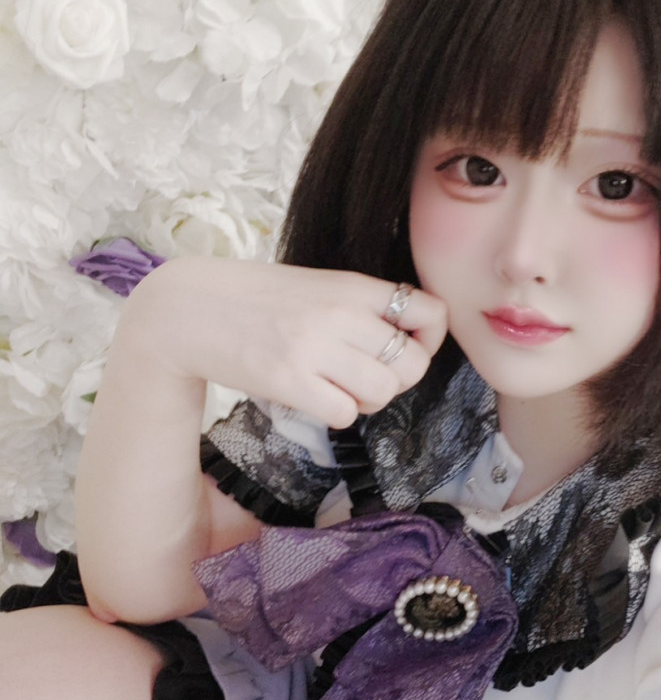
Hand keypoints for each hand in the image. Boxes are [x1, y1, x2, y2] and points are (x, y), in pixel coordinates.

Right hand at [120, 258, 448, 426]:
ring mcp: (314, 348)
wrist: (190, 308)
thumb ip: (362, 307)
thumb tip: (413, 338)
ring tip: (339, 386)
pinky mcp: (289, 381)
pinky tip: (315, 397)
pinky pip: (345, 413)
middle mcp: (340, 314)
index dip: (430, 338)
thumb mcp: (318, 285)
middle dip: (397, 379)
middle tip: (367, 375)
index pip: (429, 312)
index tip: (410, 346)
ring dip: (367, 399)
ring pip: (383, 392)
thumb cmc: (258, 299)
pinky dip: (337, 412)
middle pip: (413, 364)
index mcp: (353, 286)